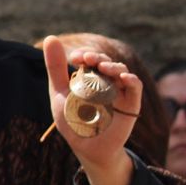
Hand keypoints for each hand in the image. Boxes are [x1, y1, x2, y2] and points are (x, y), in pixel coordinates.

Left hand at [42, 36, 137, 184]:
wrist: (86, 147)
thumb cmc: (72, 121)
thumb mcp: (59, 94)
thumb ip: (56, 69)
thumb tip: (50, 37)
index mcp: (90, 77)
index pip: (90, 58)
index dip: (85, 54)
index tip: (74, 57)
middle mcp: (106, 81)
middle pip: (106, 62)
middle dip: (97, 58)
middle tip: (87, 58)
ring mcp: (119, 91)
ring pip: (121, 71)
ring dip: (113, 66)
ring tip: (103, 67)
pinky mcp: (131, 103)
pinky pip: (135, 87)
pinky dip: (130, 80)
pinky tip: (123, 77)